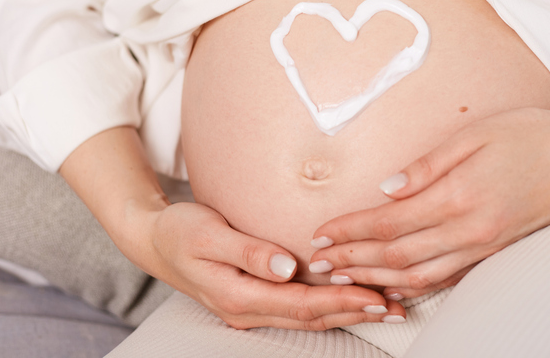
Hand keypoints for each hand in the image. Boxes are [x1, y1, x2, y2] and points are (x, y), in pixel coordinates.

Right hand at [143, 201, 405, 328]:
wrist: (154, 239)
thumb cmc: (180, 231)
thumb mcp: (208, 234)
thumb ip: (248, 251)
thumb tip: (286, 267)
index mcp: (239, 295)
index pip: (301, 305)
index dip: (341, 302)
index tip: (375, 296)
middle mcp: (249, 309)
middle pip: (311, 317)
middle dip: (355, 313)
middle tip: (395, 307)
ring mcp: (252, 307)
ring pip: (308, 316)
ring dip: (347, 313)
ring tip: (385, 308)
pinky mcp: (257, 297)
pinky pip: (299, 307)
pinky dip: (329, 305)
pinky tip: (350, 298)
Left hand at [309, 107, 549, 299]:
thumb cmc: (532, 137)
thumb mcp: (476, 135)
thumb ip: (427, 165)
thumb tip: (385, 188)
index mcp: (460, 196)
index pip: (389, 223)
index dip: (350, 231)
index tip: (321, 233)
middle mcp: (470, 230)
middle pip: (396, 255)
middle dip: (353, 260)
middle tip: (319, 262)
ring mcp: (483, 247)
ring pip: (418, 276)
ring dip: (376, 278)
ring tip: (343, 277)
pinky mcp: (493, 253)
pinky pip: (446, 279)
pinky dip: (413, 288)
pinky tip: (392, 287)